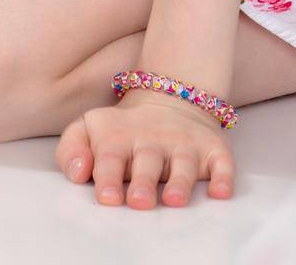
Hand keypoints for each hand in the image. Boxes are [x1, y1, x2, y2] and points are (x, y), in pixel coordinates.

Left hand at [56, 91, 234, 207]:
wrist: (170, 95)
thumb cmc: (123, 129)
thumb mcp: (88, 128)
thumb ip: (72, 149)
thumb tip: (78, 174)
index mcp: (119, 136)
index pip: (110, 156)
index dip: (108, 177)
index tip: (107, 197)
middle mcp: (152, 139)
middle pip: (147, 162)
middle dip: (143, 182)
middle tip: (139, 202)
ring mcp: (184, 143)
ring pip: (184, 164)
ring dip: (180, 183)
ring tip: (174, 200)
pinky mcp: (213, 149)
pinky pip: (222, 163)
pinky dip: (223, 177)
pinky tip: (220, 192)